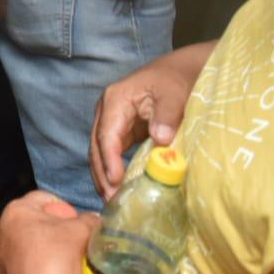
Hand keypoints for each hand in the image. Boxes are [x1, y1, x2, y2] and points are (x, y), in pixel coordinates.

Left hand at [0, 191, 99, 273]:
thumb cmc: (60, 257)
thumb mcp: (81, 231)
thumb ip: (88, 219)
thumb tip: (93, 217)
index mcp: (16, 211)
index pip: (41, 198)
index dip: (60, 205)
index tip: (70, 217)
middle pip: (24, 220)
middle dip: (41, 226)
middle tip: (61, 237)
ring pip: (13, 243)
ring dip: (27, 246)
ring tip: (47, 258)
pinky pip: (7, 266)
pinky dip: (18, 268)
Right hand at [89, 48, 201, 201]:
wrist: (177, 72)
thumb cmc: (175, 81)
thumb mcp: (174, 94)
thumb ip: (167, 115)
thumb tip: (161, 140)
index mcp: (115, 100)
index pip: (107, 134)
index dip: (109, 159)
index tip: (116, 180)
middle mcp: (107, 111)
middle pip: (97, 146)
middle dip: (102, 174)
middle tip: (111, 200)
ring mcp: (111, 121)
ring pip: (100, 152)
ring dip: (104, 176)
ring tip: (112, 201)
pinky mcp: (120, 131)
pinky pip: (111, 153)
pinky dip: (113, 171)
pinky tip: (118, 189)